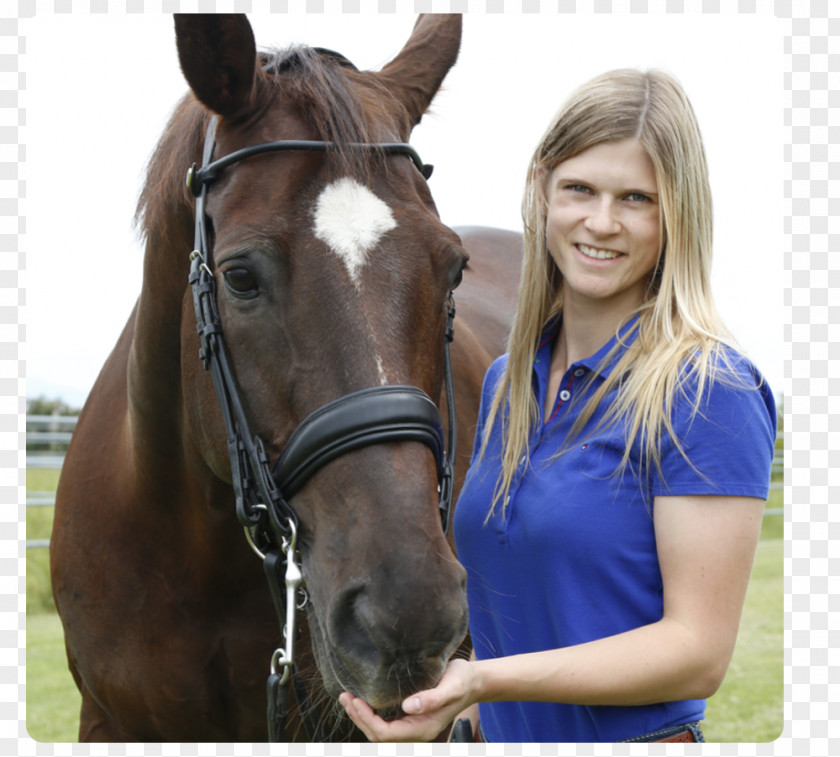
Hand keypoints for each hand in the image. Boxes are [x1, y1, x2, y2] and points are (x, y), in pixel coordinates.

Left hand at [339, 657, 475, 741]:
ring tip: (347, 698)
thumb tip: (408, 707)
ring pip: (380, 730)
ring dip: (361, 716)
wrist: (473, 680)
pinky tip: (362, 699)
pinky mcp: (409, 716)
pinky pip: (385, 721)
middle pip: (379, 735)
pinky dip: (370, 712)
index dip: (368, 720)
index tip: (356, 701)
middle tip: (345, 697)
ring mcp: (412, 725)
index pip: (387, 734)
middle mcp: (415, 731)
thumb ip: (432, 698)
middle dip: (359, 718)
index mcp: (423, 729)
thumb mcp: (451, 687)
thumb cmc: (462, 681)